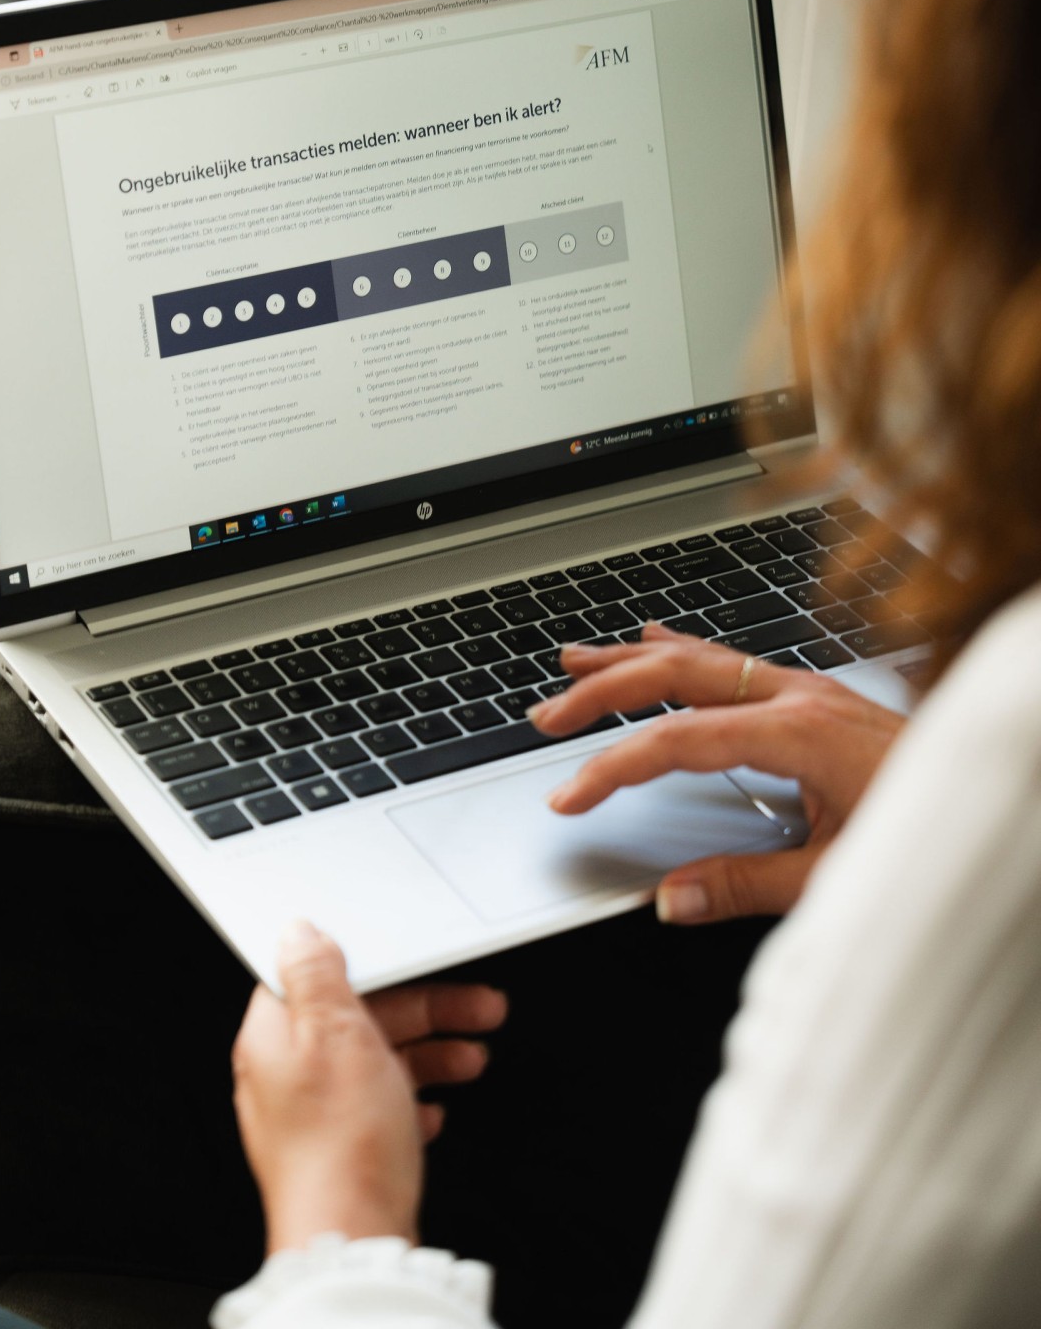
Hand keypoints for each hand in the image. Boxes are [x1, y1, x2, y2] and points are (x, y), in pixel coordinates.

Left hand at [232, 920, 507, 1253]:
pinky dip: (412, 1101)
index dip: (379, 962)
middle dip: (427, 1010)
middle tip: (478, 1009)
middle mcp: (287, 1073)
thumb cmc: (342, 1144)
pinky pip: (380, 1109)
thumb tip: (299, 931)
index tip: (424, 959)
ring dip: (431, 1055)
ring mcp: (313, 1116)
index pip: (322, 974)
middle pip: (361, 1018)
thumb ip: (318, 976)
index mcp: (274, 1036)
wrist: (352, 1241)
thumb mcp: (335, 1034)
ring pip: (377, 1063)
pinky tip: (435, 1110)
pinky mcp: (340, 1152)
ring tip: (473, 1059)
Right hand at [531, 626, 904, 924]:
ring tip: (571, 661)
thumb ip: (749, 888)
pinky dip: (680, 650)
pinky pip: (730, 658)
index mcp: (798, 733)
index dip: (612, 768)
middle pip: (675, 675)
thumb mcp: (841, 877)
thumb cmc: (933, 829)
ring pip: (700, 655)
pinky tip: (656, 641)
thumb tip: (672, 899)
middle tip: (547, 718)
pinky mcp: (817, 695)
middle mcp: (798, 696)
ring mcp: (808, 688)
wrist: (1005, 796)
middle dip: (601, 692)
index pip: (677, 741)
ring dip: (630, 660)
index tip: (570, 798)